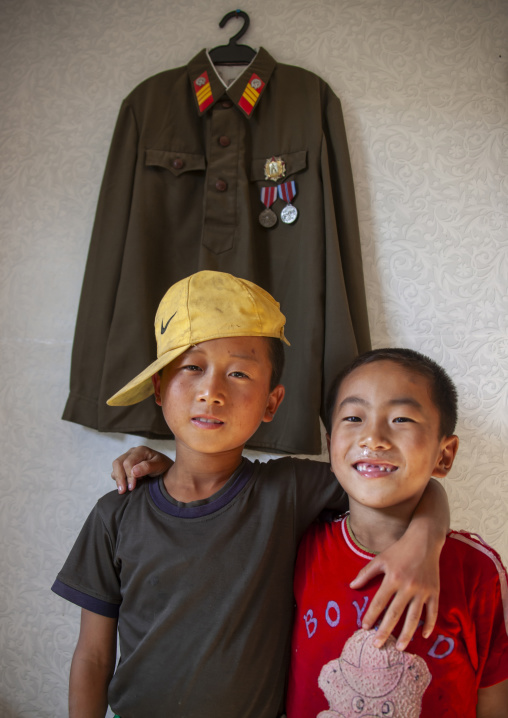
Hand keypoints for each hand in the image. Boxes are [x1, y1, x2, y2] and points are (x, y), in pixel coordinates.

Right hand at [111, 445, 172, 492]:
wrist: (165, 470)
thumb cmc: (163, 467)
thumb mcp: (159, 466)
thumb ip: (147, 467)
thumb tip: (133, 471)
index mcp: (140, 450)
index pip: (128, 462)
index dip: (128, 476)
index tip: (132, 487)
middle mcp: (132, 452)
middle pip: (118, 463)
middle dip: (120, 478)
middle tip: (123, 491)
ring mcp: (127, 458)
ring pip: (116, 467)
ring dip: (118, 479)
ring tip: (123, 490)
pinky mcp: (125, 466)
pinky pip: (116, 471)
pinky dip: (119, 479)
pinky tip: (126, 485)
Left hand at [350, 530, 441, 650]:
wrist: (424, 541)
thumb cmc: (399, 550)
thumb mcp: (380, 559)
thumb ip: (366, 573)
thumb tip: (352, 586)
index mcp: (393, 578)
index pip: (379, 602)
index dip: (371, 616)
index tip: (364, 628)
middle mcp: (408, 586)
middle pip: (395, 613)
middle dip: (386, 631)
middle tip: (378, 645)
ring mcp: (423, 590)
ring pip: (414, 617)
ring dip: (407, 634)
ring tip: (401, 648)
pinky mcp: (434, 592)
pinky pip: (432, 612)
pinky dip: (429, 625)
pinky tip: (424, 636)